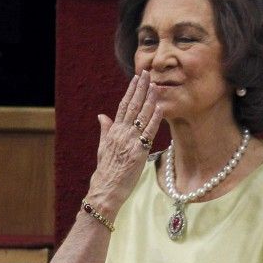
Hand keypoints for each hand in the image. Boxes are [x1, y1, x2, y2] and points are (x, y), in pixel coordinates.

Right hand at [85, 70, 161, 213]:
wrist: (106, 189)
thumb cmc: (106, 171)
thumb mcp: (103, 147)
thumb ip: (105, 130)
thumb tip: (101, 115)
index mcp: (114, 131)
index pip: (124, 105)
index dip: (131, 90)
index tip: (137, 78)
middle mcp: (122, 133)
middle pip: (133, 106)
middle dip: (141, 88)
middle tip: (148, 73)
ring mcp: (130, 141)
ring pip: (141, 115)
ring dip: (150, 99)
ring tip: (156, 85)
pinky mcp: (139, 150)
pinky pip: (149, 132)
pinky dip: (155, 119)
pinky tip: (161, 107)